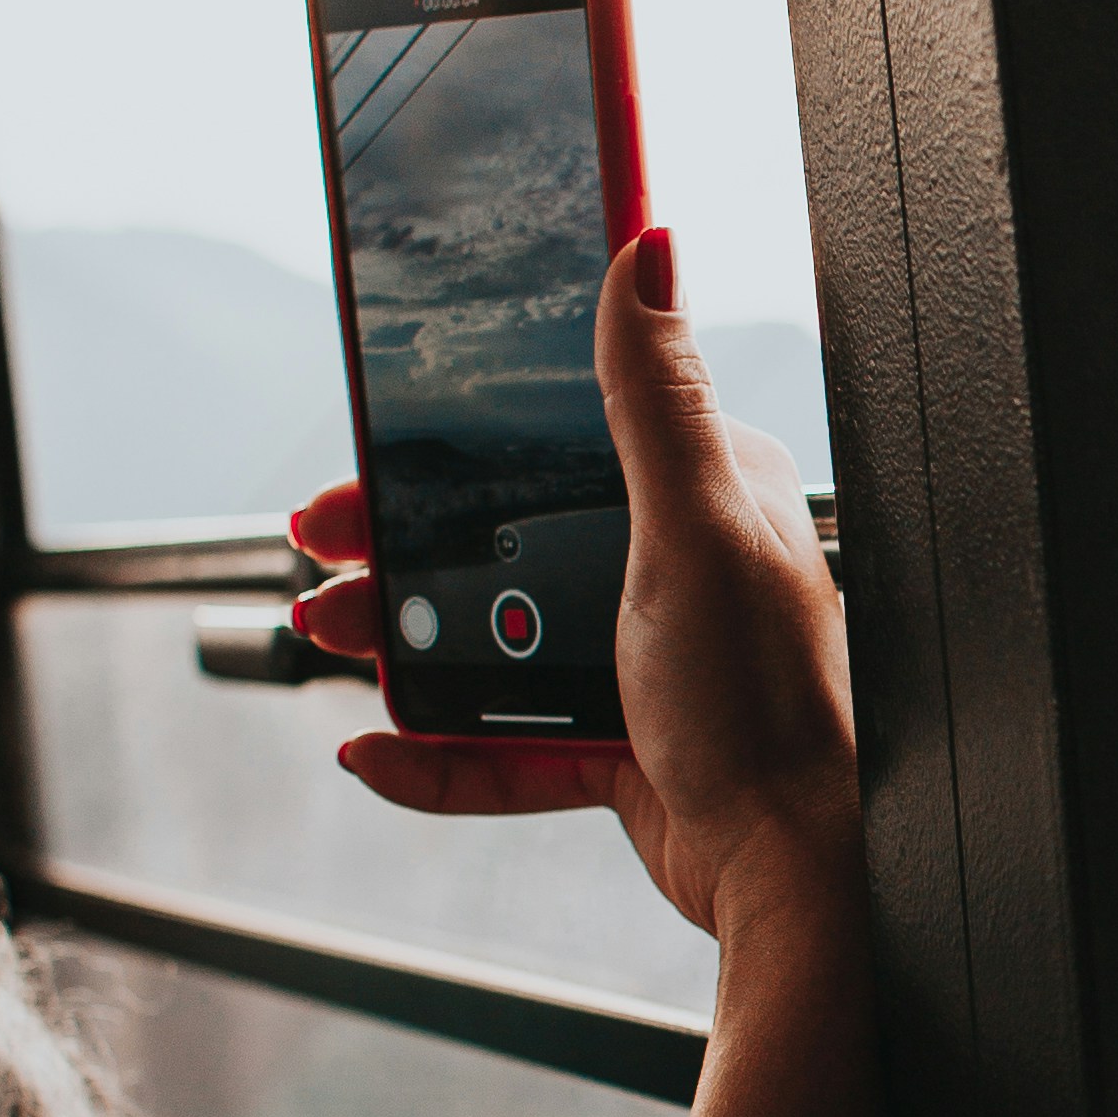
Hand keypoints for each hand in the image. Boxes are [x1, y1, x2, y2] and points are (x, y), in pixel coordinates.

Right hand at [292, 240, 854, 953]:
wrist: (793, 872)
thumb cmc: (770, 701)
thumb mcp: (697, 526)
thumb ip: (656, 395)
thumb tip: (648, 244)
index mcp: (701, 493)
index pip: (560, 433)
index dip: (458, 438)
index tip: (376, 441)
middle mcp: (671, 566)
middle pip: (504, 536)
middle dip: (402, 544)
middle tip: (324, 548)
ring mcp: (639, 658)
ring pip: (490, 635)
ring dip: (401, 640)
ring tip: (332, 635)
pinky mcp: (618, 743)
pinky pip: (502, 743)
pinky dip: (435, 753)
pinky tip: (374, 753)